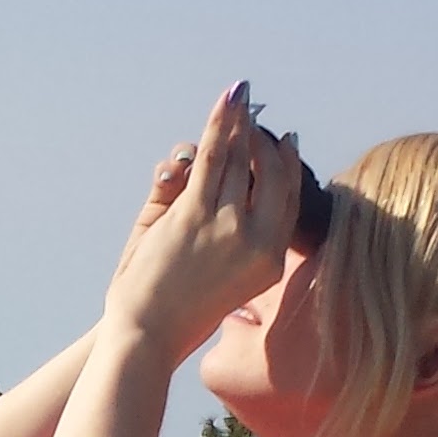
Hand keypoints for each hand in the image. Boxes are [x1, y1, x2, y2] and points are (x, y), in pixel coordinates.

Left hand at [102, 86, 300, 362]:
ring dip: (241, 125)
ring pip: (240, 162)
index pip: (289, 202)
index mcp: (271, 262)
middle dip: (264, 140)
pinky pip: (212, 157)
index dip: (288, 167)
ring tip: (241, 99)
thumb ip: (228, 237)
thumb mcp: (219, 278)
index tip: (287, 142)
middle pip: (269, 175)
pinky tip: (230, 99)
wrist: (148, 337)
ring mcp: (229, 226)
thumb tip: (210, 181)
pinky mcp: (195, 213)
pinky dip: (221, 124)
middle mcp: (259, 242)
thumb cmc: (177, 312)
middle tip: (256, 113)